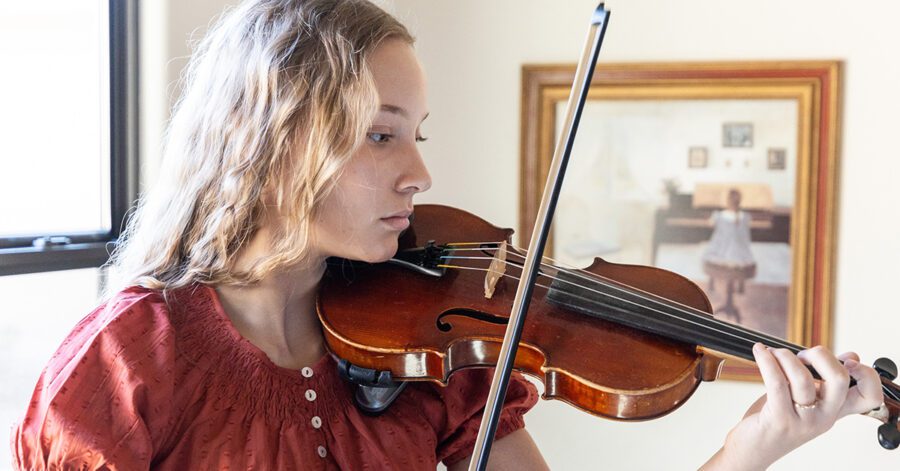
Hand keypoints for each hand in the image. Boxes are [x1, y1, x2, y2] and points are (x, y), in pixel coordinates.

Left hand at [702, 343, 883, 470]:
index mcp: (835, 411)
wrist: (753, 449)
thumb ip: (823, 381)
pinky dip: (766, 361)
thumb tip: (851, 357)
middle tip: (800, 356)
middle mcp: (824, 417)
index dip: (867, 374)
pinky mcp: (780, 419)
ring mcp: (804, 420)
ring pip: (803, 377)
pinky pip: (776, 382)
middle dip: (820, 355)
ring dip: (785, 356)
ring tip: (772, 354)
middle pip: (839, 379)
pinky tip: (760, 352)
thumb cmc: (777, 419)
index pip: (869, 397)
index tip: (846, 360)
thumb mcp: (806, 400)